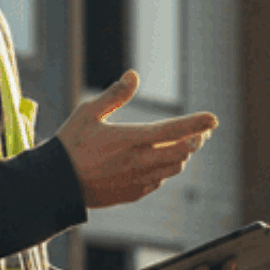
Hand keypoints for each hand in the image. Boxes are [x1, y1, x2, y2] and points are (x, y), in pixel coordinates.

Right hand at [55, 71, 217, 208]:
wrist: (55, 185)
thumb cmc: (70, 145)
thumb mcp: (88, 113)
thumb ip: (115, 95)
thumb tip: (134, 76)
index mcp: (131, 139)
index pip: (174, 129)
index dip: (197, 123)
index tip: (213, 119)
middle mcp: (139, 162)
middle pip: (182, 152)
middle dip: (196, 140)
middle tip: (202, 131)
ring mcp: (137, 180)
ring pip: (173, 168)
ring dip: (182, 155)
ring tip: (185, 144)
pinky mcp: (132, 194)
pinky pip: (158, 182)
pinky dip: (165, 170)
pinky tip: (160, 163)